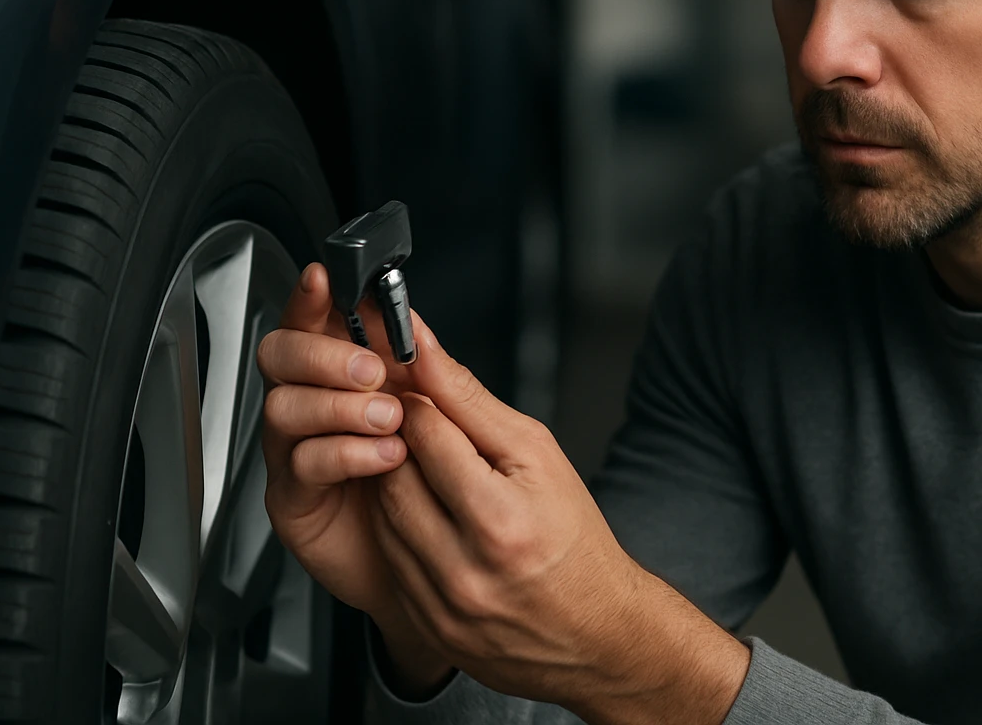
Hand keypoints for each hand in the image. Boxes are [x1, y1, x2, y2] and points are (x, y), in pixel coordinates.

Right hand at [256, 263, 452, 693]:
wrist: (460, 573)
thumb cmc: (463, 497)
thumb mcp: (468, 427)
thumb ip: (436, 377)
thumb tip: (417, 326)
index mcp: (357, 376)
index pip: (323, 322)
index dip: (316, 298)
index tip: (328, 280)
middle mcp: (322, 406)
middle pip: (285, 356)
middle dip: (324, 354)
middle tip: (372, 370)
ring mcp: (304, 451)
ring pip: (285, 406)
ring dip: (337, 404)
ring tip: (390, 421)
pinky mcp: (298, 499)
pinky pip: (299, 463)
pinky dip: (341, 452)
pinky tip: (383, 457)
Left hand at [368, 311, 750, 724]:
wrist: (596, 632)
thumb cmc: (574, 537)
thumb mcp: (538, 455)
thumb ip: (471, 401)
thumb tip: (422, 348)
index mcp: (499, 519)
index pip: (425, 434)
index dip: (418, 401)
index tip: (416, 386)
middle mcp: (464, 569)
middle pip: (394, 477)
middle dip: (399, 442)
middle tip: (417, 428)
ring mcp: (440, 605)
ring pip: (384, 519)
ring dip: (394, 484)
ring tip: (426, 472)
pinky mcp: (426, 625)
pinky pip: (390, 560)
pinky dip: (399, 530)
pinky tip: (427, 517)